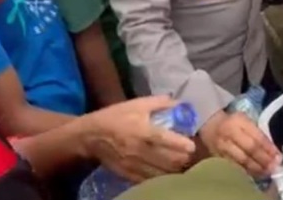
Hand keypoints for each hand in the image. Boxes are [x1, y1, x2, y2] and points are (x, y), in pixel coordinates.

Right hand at [81, 96, 195, 182]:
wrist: (90, 136)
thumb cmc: (115, 116)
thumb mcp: (136, 104)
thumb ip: (159, 102)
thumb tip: (180, 102)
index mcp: (142, 131)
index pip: (165, 140)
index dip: (181, 144)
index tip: (192, 146)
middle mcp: (139, 150)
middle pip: (167, 160)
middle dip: (182, 159)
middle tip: (188, 155)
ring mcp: (134, 164)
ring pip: (161, 173)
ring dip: (173, 169)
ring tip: (180, 163)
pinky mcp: (128, 174)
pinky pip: (149, 180)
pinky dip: (160, 177)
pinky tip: (166, 172)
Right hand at [200, 111, 280, 177]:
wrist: (209, 125)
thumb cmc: (232, 121)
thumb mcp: (245, 121)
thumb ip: (258, 133)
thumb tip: (273, 150)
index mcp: (238, 122)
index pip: (256, 137)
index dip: (268, 148)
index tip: (279, 156)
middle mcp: (229, 135)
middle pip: (249, 150)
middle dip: (264, 160)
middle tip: (274, 167)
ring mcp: (221, 147)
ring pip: (241, 161)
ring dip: (256, 168)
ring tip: (267, 172)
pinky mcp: (217, 157)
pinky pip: (233, 166)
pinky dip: (245, 171)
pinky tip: (254, 174)